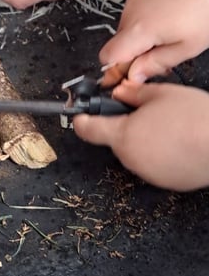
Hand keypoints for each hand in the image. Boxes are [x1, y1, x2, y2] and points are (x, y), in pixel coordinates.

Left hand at [74, 81, 208, 190]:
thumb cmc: (196, 119)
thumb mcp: (160, 94)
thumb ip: (132, 93)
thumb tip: (120, 93)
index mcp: (122, 135)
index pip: (87, 129)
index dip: (81, 119)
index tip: (80, 114)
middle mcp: (131, 158)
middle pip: (116, 139)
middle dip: (126, 125)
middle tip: (146, 111)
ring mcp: (149, 173)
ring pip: (137, 152)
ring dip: (146, 140)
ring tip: (171, 127)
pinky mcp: (167, 183)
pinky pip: (156, 165)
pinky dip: (162, 154)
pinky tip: (179, 143)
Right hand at [96, 0, 208, 81]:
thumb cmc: (207, 8)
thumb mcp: (187, 48)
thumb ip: (155, 64)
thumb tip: (135, 76)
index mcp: (140, 28)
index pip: (107, 56)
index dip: (116, 69)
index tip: (126, 75)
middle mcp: (132, 9)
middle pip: (119, 41)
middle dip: (135, 51)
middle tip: (162, 52)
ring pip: (128, 23)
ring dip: (142, 32)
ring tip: (170, 28)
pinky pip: (136, 6)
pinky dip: (147, 14)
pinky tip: (169, 12)